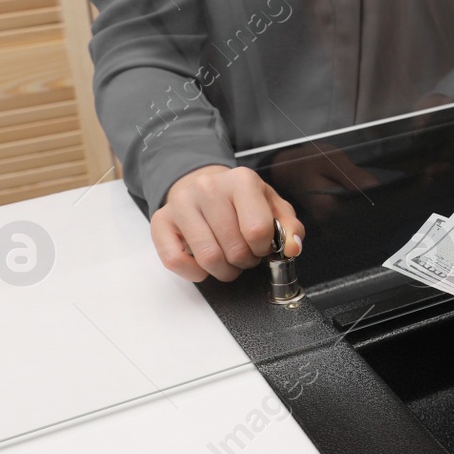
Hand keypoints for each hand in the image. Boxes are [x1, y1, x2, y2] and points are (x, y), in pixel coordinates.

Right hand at [151, 165, 303, 281]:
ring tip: (228, 261)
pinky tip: (204, 264)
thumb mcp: (272, 207)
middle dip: (244, 261)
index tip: (261, 247)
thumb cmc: (241, 201)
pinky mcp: (162, 221)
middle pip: (234, 248)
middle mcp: (208, 187)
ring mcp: (181, 203)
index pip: (257, 229)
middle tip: (244, 256)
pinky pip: (175, 260)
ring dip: (223, 270)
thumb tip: (292, 248)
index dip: (263, 248)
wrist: (204, 187)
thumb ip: (289, 227)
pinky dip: (194, 272)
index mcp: (241, 180)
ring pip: (207, 258)